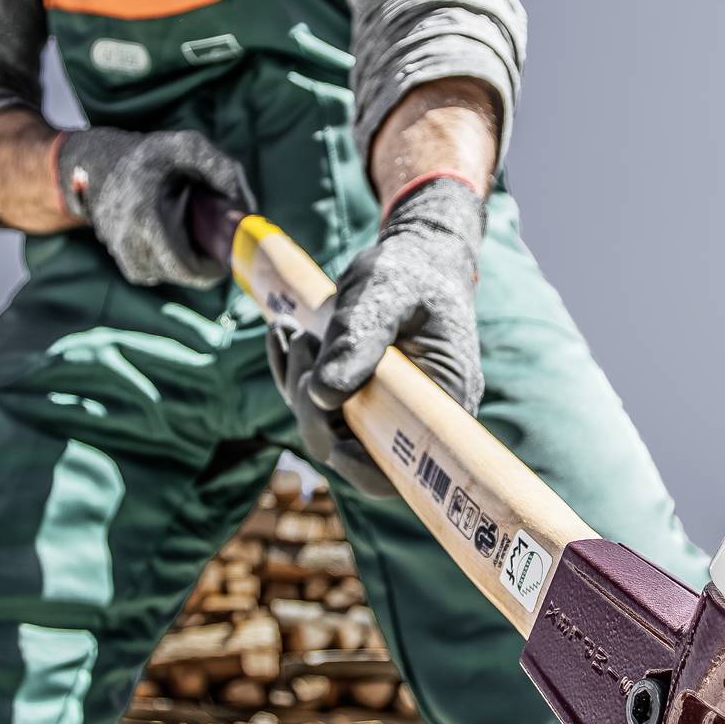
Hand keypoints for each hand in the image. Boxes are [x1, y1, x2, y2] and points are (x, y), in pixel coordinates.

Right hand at [56, 128, 253, 287]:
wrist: (96, 163)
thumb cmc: (148, 155)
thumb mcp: (187, 146)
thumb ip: (222, 169)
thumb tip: (246, 208)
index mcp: (146, 217)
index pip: (183, 267)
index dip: (212, 268)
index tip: (228, 253)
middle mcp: (129, 241)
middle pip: (180, 274)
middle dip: (203, 262)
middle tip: (217, 240)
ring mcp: (121, 252)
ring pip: (167, 274)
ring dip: (185, 260)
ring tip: (190, 230)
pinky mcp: (121, 257)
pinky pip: (154, 271)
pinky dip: (168, 260)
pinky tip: (171, 234)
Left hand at [269, 176, 485, 493]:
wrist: (414, 255)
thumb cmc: (409, 273)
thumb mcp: (384, 296)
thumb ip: (357, 341)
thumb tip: (321, 395)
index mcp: (442, 401)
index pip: (409, 467)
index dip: (366, 468)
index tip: (336, 442)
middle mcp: (413, 416)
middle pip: (355, 452)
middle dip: (314, 410)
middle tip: (305, 343)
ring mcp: (380, 409)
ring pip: (325, 428)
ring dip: (296, 383)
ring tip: (294, 330)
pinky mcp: (354, 395)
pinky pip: (313, 404)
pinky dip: (290, 372)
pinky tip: (283, 332)